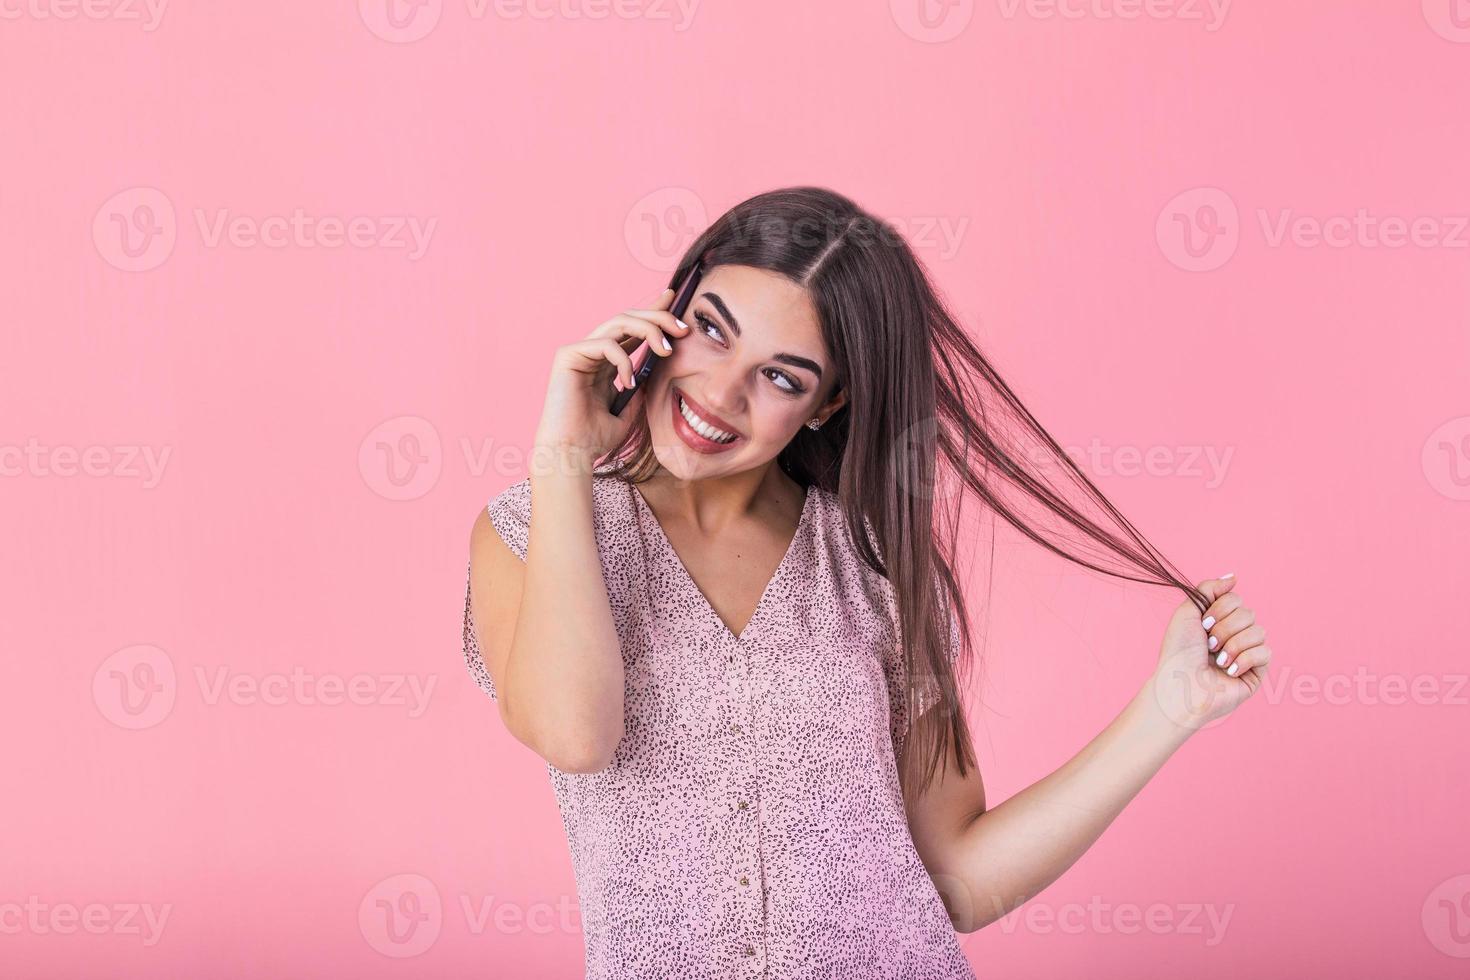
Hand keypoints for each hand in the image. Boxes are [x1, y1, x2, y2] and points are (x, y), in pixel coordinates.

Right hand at [531, 285, 690, 466]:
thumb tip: (661, 364)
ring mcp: (580, 350)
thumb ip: (642, 383)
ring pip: (619, 322)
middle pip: (629, 317)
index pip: (633, 327)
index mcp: (607, 360)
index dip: (654, 310)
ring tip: (667, 349)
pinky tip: (628, 382)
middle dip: (659, 317)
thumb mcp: (631, 407)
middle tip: (683, 329)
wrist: (572, 453)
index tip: (675, 298)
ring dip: (649, 330)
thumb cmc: (596, 437)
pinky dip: (623, 361)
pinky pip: (605, 344)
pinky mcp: (568, 355)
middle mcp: (593, 350)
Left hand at [1148, 574, 1273, 731]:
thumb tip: (1233, 577)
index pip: (1236, 599)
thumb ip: (1208, 590)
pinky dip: (1244, 659)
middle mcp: (1235, 635)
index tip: (1203, 625)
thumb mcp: (1187, 612)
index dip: (1219, 610)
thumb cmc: (1178, 652)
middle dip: (1225, 628)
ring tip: (1217, 660)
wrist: (1180, 686)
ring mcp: (1247, 653)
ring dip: (1233, 644)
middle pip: (1248, 613)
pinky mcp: (1257, 672)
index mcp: (1219, 620)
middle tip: (1208, 645)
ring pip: (1259, 631)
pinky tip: (1229, 671)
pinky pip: (1265, 652)